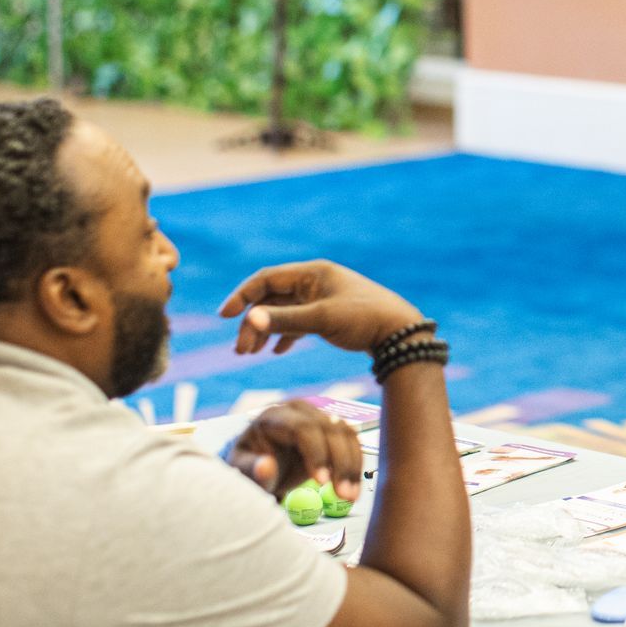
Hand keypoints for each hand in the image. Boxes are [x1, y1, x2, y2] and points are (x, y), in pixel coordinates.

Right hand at [219, 260, 425, 355]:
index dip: (243, 296)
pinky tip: (275, 351)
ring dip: (265, 331)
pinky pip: (299, 322)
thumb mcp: (322, 319)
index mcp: (313, 273)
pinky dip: (285, 335)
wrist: (400, 334)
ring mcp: (322, 298)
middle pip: (272, 299)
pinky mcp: (330, 315)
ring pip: (284, 313)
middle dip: (253, 323)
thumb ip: (284, 320)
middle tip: (241, 350)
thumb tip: (247, 319)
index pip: (266, 278)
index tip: (225, 316)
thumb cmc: (363, 319)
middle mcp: (315, 282)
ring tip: (249, 353)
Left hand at [225, 400, 365, 497]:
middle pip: (330, 429)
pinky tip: (353, 487)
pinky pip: (352, 441)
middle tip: (344, 495)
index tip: (322, 482)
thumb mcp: (243, 472)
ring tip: (351, 496)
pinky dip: (356, 464)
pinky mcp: (332, 427)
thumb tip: (266, 466)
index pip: (303, 428)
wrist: (262, 465)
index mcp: (274, 417)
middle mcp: (299, 410)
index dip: (316, 453)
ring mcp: (318, 416)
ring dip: (352, 465)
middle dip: (340, 463)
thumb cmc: (250, 468)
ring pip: (346, 433)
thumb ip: (252, 470)